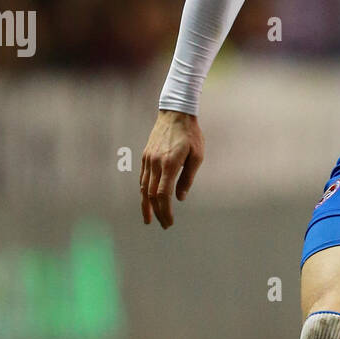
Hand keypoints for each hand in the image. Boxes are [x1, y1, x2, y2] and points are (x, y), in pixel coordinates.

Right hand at [140, 110, 204, 227]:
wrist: (175, 113)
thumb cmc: (191, 135)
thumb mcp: (197, 156)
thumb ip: (188, 178)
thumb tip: (180, 198)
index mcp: (169, 164)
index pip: (163, 194)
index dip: (165, 211)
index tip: (169, 222)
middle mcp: (155, 163)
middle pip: (152, 194)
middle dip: (158, 212)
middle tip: (164, 225)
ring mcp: (148, 159)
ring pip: (144, 188)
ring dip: (146, 205)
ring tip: (149, 219)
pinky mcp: (146, 156)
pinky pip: (143, 178)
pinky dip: (144, 192)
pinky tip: (147, 200)